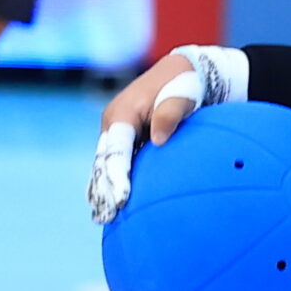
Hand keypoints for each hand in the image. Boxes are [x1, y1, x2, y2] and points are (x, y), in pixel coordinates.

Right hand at [88, 52, 201, 222]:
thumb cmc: (186, 85)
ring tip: (104, 218)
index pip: (115, 151)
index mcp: (121, 114)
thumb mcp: (181, 96)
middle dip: (103, 189)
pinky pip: (116, 164)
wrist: (187, 73)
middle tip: (107, 216)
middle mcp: (114, 124)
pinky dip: (111, 182)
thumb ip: (170, 115)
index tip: (121, 199)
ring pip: (105, 165)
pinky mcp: (127, 139)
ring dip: (102, 190)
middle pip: (104, 161)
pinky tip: (113, 204)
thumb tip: (159, 140)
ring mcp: (118, 132)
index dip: (116, 175)